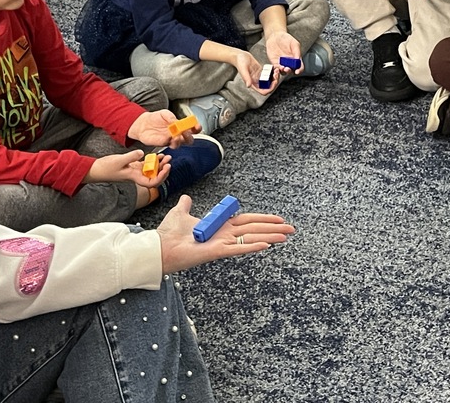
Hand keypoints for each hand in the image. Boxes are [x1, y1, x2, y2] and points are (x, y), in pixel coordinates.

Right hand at [86, 149, 168, 187]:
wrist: (95, 170)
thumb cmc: (105, 168)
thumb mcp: (119, 160)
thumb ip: (131, 157)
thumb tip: (141, 153)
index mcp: (134, 177)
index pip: (152, 182)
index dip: (161, 177)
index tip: (166, 168)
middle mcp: (137, 176)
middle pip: (155, 177)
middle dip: (164, 171)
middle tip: (169, 162)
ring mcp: (135, 171)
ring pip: (151, 171)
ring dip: (160, 165)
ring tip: (167, 157)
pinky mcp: (133, 166)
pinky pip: (146, 165)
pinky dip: (152, 161)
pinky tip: (157, 155)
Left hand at [128, 109, 197, 146]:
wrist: (143, 123)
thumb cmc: (156, 118)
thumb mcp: (165, 114)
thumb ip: (172, 118)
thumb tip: (177, 122)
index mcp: (181, 126)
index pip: (193, 129)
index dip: (197, 128)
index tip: (197, 126)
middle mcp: (178, 134)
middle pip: (189, 139)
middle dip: (189, 137)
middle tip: (185, 133)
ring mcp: (170, 140)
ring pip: (179, 144)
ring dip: (179, 141)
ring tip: (176, 136)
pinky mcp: (162, 143)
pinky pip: (168, 144)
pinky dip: (170, 141)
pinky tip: (168, 137)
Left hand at [156, 195, 294, 272]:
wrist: (158, 247)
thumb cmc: (168, 234)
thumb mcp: (179, 214)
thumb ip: (186, 207)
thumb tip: (187, 198)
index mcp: (219, 226)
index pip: (247, 221)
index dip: (262, 220)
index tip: (277, 219)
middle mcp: (224, 235)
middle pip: (254, 229)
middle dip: (273, 228)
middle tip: (291, 229)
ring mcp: (222, 243)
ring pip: (250, 238)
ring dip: (269, 236)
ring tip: (286, 236)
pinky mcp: (216, 251)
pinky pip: (238, 248)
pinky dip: (252, 246)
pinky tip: (267, 244)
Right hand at [233, 49, 277, 93]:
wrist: (239, 55)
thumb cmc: (239, 62)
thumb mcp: (243, 69)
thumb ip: (246, 77)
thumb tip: (248, 85)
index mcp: (252, 83)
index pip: (263, 91)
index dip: (270, 89)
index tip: (274, 82)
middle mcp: (256, 81)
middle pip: (268, 86)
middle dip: (274, 82)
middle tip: (276, 74)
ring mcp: (259, 76)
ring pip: (270, 81)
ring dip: (274, 77)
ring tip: (276, 70)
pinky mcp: (261, 71)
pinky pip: (269, 74)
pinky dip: (273, 72)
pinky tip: (274, 68)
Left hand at [266, 31, 301, 74]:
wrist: (275, 36)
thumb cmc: (286, 39)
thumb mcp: (294, 43)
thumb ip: (297, 51)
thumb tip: (298, 59)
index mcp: (296, 58)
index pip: (299, 67)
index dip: (299, 70)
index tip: (297, 71)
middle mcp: (289, 62)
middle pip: (291, 71)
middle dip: (290, 71)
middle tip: (287, 68)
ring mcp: (282, 63)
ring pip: (283, 71)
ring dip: (283, 71)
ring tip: (282, 67)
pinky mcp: (275, 63)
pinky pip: (276, 68)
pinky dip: (276, 69)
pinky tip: (277, 67)